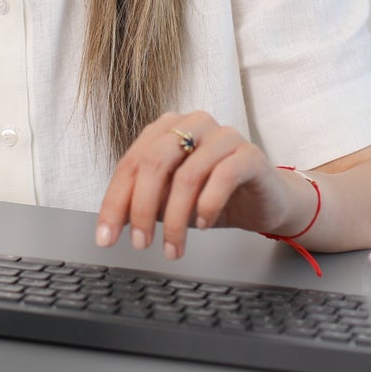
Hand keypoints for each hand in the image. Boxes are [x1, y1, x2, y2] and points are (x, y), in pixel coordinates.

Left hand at [95, 111, 306, 260]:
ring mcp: (223, 135)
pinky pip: (222, 178)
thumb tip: (114, 221)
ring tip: (173, 247)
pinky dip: (207, 206)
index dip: (115, 201)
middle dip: (142, 208)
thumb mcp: (170, 201)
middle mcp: (193, 124)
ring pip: (187, 176)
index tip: (106, 236)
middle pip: (154, 163)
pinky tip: (204, 224)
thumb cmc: (213, 197)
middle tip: (140, 243)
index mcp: (166, 129)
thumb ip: (144, 202)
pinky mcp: (249, 154)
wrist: (264, 202)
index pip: (131, 163)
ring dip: (176, 219)